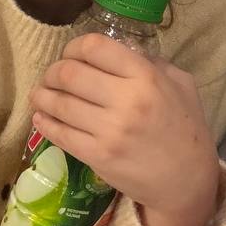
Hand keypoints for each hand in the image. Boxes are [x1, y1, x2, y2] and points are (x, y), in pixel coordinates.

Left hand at [30, 33, 219, 225]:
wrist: (187, 180)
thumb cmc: (186, 126)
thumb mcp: (179, 81)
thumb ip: (150, 61)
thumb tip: (118, 52)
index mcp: (144, 76)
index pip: (95, 47)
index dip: (75, 46)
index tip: (71, 53)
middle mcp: (124, 100)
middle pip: (70, 73)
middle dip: (54, 70)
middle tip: (52, 74)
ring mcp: (109, 131)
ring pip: (61, 104)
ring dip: (43, 95)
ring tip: (39, 93)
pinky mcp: (98, 157)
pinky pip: (62, 135)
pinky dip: (45, 123)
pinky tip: (40, 117)